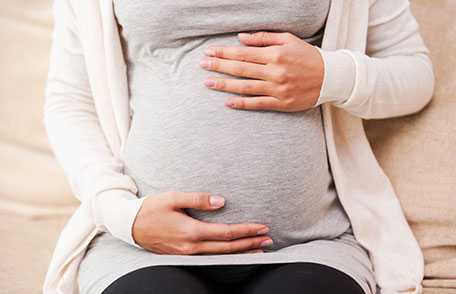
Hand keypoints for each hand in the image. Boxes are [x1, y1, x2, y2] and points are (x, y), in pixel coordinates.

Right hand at [132, 191, 271, 254]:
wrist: (129, 225)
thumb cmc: (151, 209)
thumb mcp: (173, 198)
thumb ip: (199, 199)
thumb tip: (222, 201)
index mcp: (191, 231)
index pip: (226, 233)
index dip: (246, 230)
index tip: (262, 227)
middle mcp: (191, 247)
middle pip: (228, 248)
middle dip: (250, 243)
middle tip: (269, 239)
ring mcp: (187, 254)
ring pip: (221, 255)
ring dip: (241, 251)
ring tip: (258, 249)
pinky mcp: (183, 255)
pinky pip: (211, 257)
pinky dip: (227, 255)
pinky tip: (234, 252)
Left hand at [200, 31, 323, 111]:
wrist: (330, 78)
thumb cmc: (307, 56)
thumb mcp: (288, 40)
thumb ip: (263, 38)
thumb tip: (240, 38)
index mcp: (275, 54)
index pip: (243, 53)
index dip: (224, 53)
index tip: (209, 52)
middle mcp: (274, 72)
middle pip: (241, 69)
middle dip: (219, 66)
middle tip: (202, 65)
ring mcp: (277, 89)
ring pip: (245, 87)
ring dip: (225, 85)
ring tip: (209, 83)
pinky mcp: (281, 103)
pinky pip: (258, 104)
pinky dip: (242, 104)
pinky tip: (228, 102)